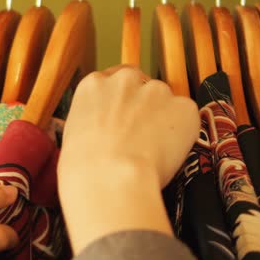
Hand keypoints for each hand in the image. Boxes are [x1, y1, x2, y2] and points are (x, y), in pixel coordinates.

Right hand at [59, 66, 198, 253]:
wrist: (110, 179)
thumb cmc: (84, 168)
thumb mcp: (72, 135)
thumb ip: (91, 121)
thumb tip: (103, 131)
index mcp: (94, 85)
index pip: (113, 80)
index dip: (122, 101)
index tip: (124, 117)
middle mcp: (124, 80)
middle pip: (142, 85)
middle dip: (144, 105)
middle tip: (141, 134)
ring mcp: (156, 90)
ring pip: (166, 101)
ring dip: (164, 119)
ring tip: (155, 149)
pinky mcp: (183, 107)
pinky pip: (187, 117)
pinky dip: (184, 133)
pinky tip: (170, 153)